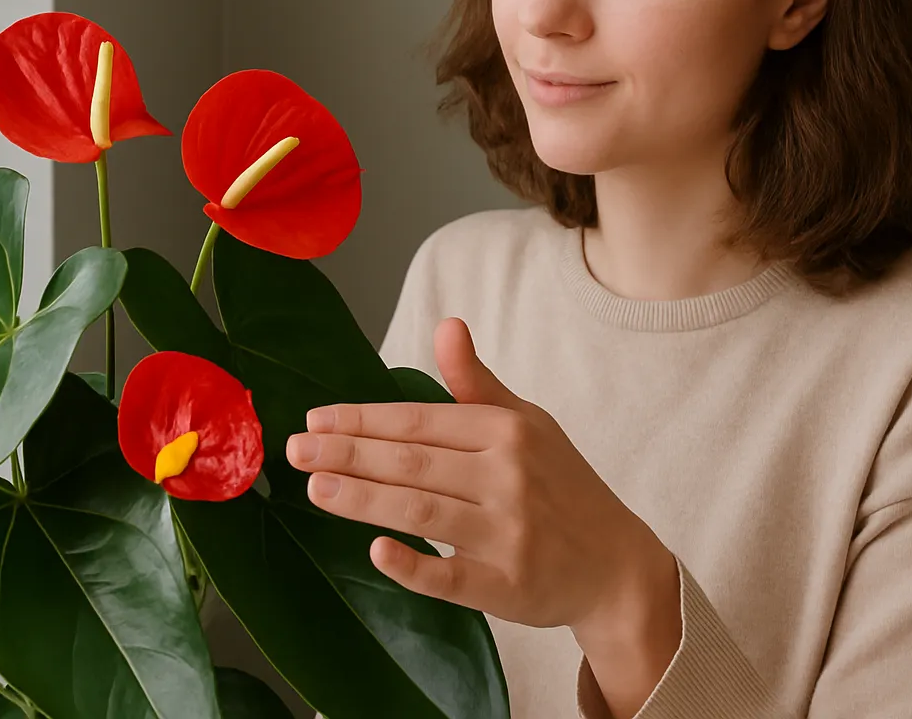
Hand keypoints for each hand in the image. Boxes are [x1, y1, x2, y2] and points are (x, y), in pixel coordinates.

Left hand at [285, 317, 680, 670]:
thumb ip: (477, 383)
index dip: (362, 420)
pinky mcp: (507, 586)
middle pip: (411, 463)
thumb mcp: (528, 423)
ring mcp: (508, 535)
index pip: (419, 421)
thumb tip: (446, 325)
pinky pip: (451, 577)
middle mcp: (508, 478)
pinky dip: (414, 565)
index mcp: (507, 432)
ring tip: (315, 489)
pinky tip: (376, 551)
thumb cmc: (562, 486)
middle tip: (295, 451)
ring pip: (422, 512)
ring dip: (363, 500)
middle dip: (347, 455)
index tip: (314, 420)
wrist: (617, 564)